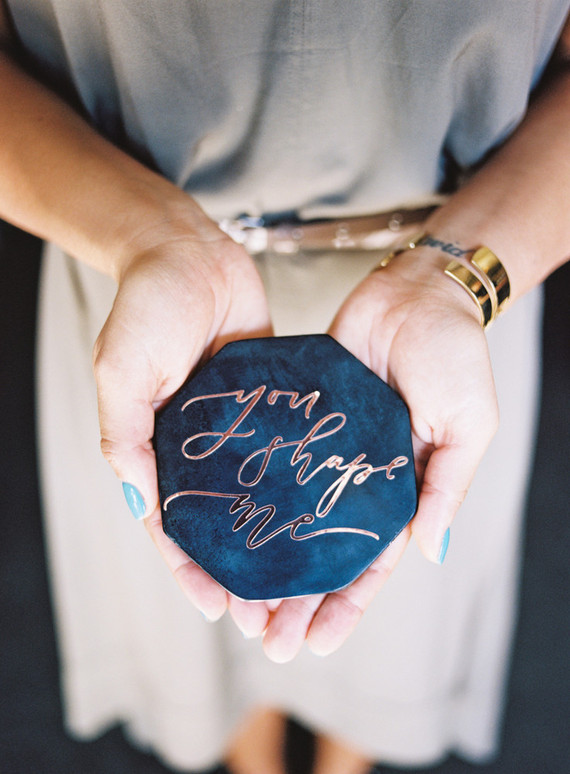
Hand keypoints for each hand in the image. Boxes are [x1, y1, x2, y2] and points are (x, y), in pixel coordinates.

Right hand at [93, 208, 271, 621]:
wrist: (189, 251)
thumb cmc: (147, 308)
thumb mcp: (122, 373)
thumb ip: (126, 439)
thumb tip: (143, 506)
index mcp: (155, 447)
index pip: (171, 525)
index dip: (189, 571)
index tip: (216, 610)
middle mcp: (196, 446)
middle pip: (219, 522)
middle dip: (239, 569)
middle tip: (268, 614)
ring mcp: (234, 427)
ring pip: (255, 496)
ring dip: (273, 537)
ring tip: (301, 581)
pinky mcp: (268, 402)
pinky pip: (282, 451)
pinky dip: (295, 483)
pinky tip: (322, 512)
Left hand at [251, 246, 498, 660]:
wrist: (418, 290)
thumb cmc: (454, 354)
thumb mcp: (467, 423)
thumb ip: (446, 486)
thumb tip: (431, 552)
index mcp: (404, 488)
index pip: (372, 562)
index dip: (346, 605)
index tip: (316, 643)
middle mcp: (359, 478)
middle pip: (323, 552)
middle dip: (298, 599)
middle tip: (264, 639)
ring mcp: (328, 450)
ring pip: (292, 516)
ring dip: (270, 560)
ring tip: (236, 600)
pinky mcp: (303, 418)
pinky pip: (275, 462)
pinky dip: (255, 495)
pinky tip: (227, 525)